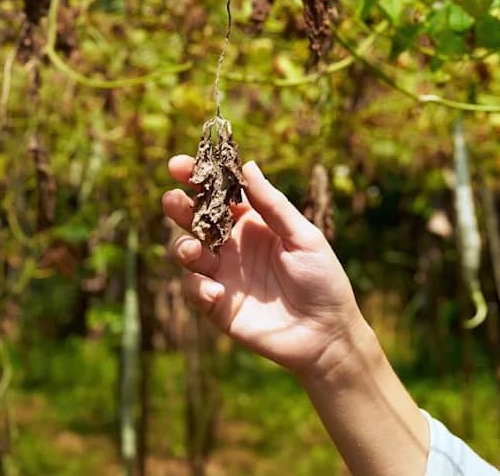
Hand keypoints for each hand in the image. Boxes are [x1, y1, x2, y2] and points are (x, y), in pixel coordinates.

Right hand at [163, 156, 366, 378]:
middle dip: (180, 207)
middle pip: (196, 220)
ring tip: (193, 249)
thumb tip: (248, 165)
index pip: (219, 195)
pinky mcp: (217, 306)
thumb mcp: (304, 237)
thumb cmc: (322, 280)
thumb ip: (273, 206)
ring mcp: (223, 275)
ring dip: (183, 247)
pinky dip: (196, 287)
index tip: (180, 166)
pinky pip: (193, 290)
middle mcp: (232, 246)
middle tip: (173, 200)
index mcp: (253, 223)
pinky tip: (215, 291)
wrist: (326, 333)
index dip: (198, 178)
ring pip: (187, 253)